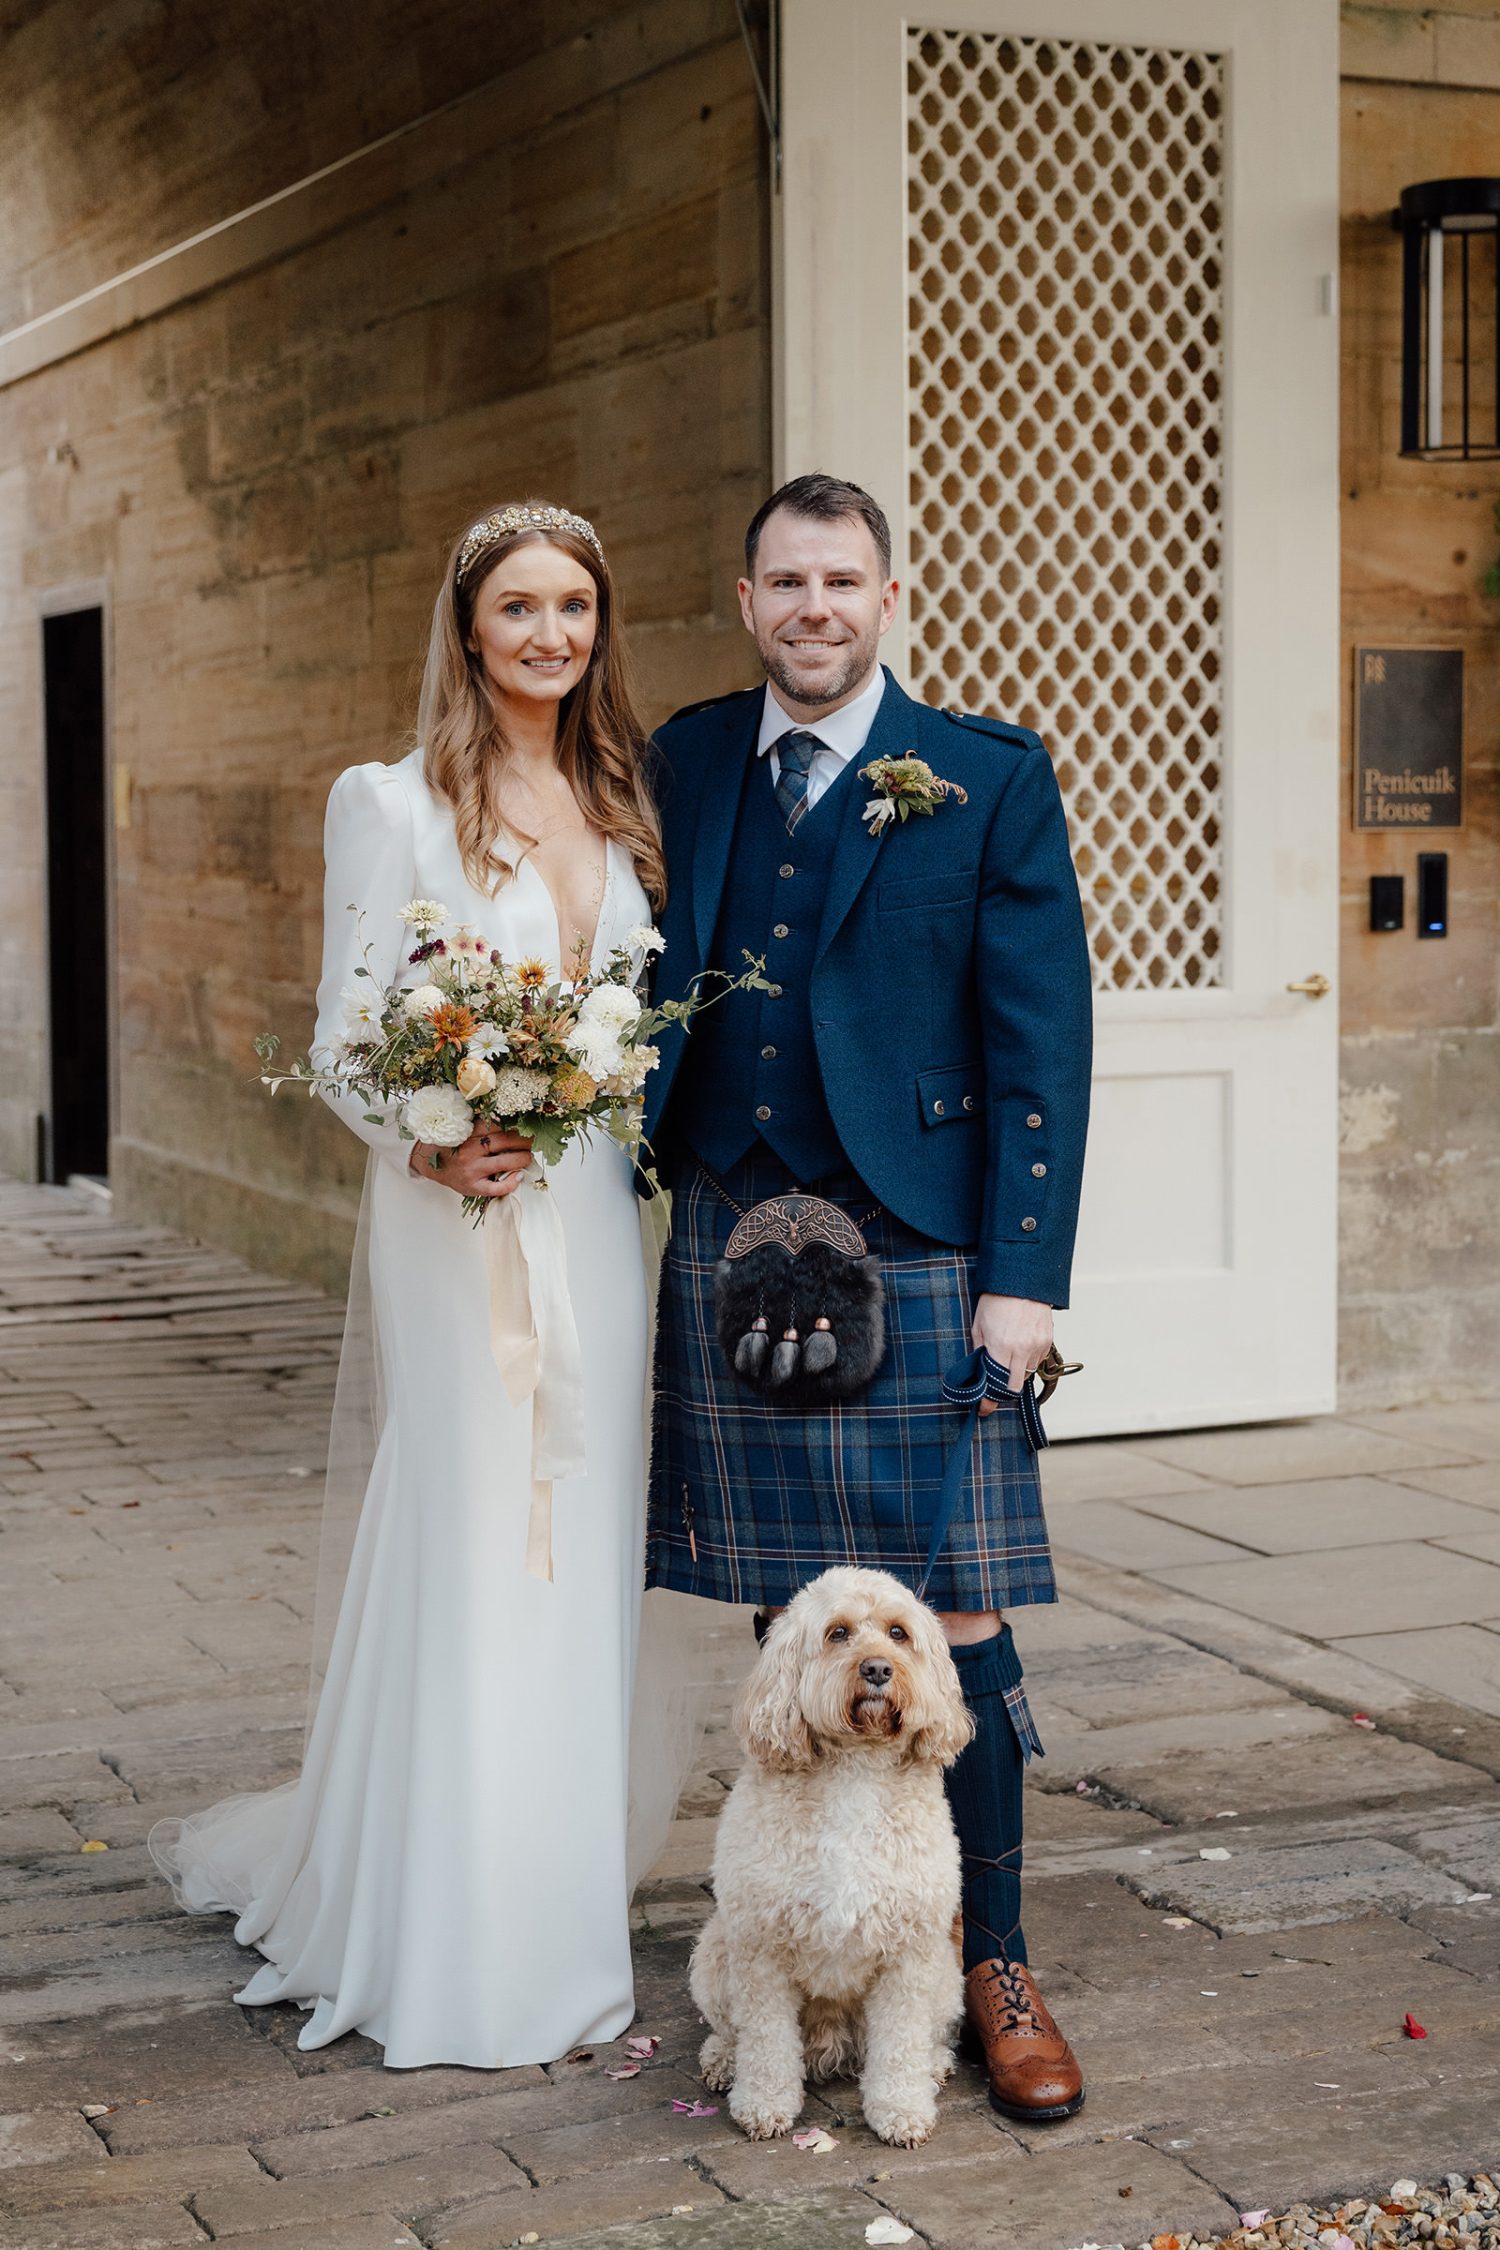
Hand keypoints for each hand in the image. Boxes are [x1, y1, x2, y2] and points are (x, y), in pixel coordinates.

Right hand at [409, 1125, 533, 1197]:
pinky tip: (519, 1177)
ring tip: (529, 1157)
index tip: (526, 1124)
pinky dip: (510, 1183)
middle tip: (533, 1140)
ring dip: (522, 1159)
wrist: (430, 1164)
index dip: (515, 1124)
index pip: (497, 1125)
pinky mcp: (473, 1186)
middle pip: (505, 1141)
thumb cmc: (451, 1145)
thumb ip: (481, 1123)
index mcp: (468, 1133)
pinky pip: (495, 1188)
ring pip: (504, 1162)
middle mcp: (470, 1150)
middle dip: (524, 1140)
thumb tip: (508, 1118)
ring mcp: (472, 1169)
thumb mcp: (461, 1128)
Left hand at [972, 1293, 1052, 1414]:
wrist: (1021, 1279)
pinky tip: (1021, 1346)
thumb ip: (979, 1351)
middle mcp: (1022, 1350)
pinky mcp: (1048, 1339)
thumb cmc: (996, 1299)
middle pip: (1015, 1386)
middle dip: (1004, 1390)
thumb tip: (979, 1372)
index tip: (984, 1409)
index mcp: (1001, 1347)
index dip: (989, 1402)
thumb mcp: (978, 1326)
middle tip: (995, 1386)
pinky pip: (1039, 1360)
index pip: (996, 1385)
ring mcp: (1037, 1345)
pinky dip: (1029, 1359)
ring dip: (1018, 1372)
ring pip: (1028, 1373)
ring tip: (1008, 1357)